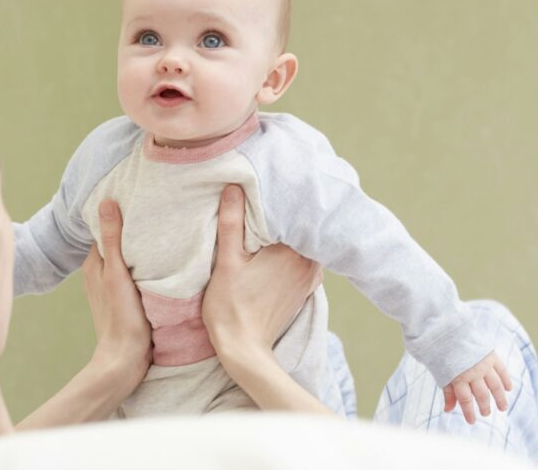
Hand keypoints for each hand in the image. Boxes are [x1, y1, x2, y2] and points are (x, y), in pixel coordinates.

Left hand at [82, 200, 151, 383]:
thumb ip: (112, 239)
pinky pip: (136, 273)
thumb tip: (106, 203)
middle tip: (157, 213)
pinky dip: (146, 265)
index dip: (121, 214)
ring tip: (163, 232)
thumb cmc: (121, 316)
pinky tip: (163, 261)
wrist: (126, 358)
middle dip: (133, 229)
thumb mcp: (117, 273)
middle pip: (118, 242)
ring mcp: (113, 286)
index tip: (140, 200)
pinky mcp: (127, 297)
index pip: (105, 229)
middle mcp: (100, 273)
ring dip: (141, 248)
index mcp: (93, 264)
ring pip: (128, 258)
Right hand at [202, 184, 322, 355]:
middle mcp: (309, 263)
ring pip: (305, 244)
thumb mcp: (227, 261)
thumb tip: (235, 187)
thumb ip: (232, 223)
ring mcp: (309, 278)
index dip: (283, 199)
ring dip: (292, 233)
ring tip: (274, 220)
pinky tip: (279, 247)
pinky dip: (295, 251)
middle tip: (271, 198)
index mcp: (293, 251)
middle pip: (302, 228)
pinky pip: (305, 260)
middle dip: (288, 214)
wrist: (244, 349)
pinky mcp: (304, 289)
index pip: (295, 213)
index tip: (271, 187)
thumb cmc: (231, 306)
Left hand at [443, 351, 512, 423]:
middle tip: (486, 413)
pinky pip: (502, 370)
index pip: (465, 400)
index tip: (472, 422)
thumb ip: (447, 392)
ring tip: (502, 408)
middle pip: (482, 395)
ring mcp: (483, 364)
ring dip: (500, 398)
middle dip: (484, 406)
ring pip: (495, 385)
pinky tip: (508, 388)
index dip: (469, 412)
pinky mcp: (491, 355)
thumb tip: (448, 410)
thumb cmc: (443, 353)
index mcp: (457, 377)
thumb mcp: (441, 373)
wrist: (448, 329)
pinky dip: (506, 380)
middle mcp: (472, 372)